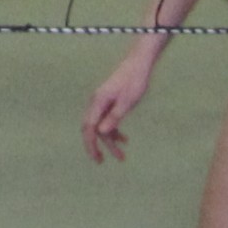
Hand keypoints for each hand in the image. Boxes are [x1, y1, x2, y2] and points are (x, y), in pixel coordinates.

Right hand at [81, 42, 159, 161]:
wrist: (139, 65)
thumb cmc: (135, 81)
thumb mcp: (128, 101)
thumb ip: (114, 117)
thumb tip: (101, 132)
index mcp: (98, 102)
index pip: (89, 127)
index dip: (90, 144)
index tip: (97, 158)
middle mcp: (96, 103)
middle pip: (91, 129)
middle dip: (96, 146)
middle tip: (101, 161)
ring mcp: (101, 103)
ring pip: (101, 126)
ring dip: (109, 141)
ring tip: (121, 156)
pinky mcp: (109, 102)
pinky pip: (107, 120)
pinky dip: (114, 131)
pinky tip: (124, 140)